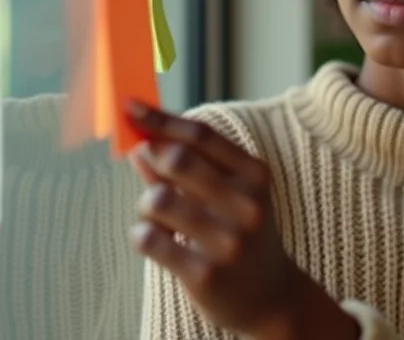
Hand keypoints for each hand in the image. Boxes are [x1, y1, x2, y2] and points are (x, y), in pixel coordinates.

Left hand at [125, 101, 301, 337]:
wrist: (272, 296)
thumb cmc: (242, 233)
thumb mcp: (229, 195)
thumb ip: (189, 168)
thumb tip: (142, 143)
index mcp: (255, 174)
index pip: (202, 135)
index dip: (161, 118)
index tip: (131, 107)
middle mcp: (247, 202)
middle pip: (179, 159)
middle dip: (151, 154)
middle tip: (142, 158)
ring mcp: (228, 239)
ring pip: (158, 199)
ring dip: (146, 202)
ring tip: (155, 212)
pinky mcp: (206, 273)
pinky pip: (150, 239)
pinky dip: (141, 234)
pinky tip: (152, 238)